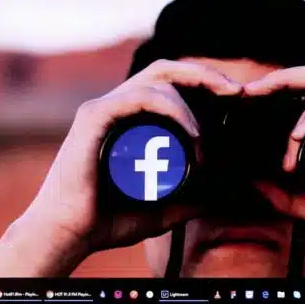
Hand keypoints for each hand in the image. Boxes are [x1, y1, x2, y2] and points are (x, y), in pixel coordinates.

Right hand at [0, 60, 240, 276]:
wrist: (68, 234)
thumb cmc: (105, 221)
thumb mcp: (160, 210)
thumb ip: (186, 202)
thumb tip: (217, 195)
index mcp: (128, 118)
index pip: (170, 83)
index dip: (204, 83)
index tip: (236, 99)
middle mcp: (115, 106)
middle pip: (166, 69)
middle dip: (205, 75)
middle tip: (236, 92)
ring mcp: (103, 108)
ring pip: (157, 81)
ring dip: (191, 106)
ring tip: (205, 141)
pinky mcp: (93, 117)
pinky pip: (138, 97)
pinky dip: (172, 108)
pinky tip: (192, 132)